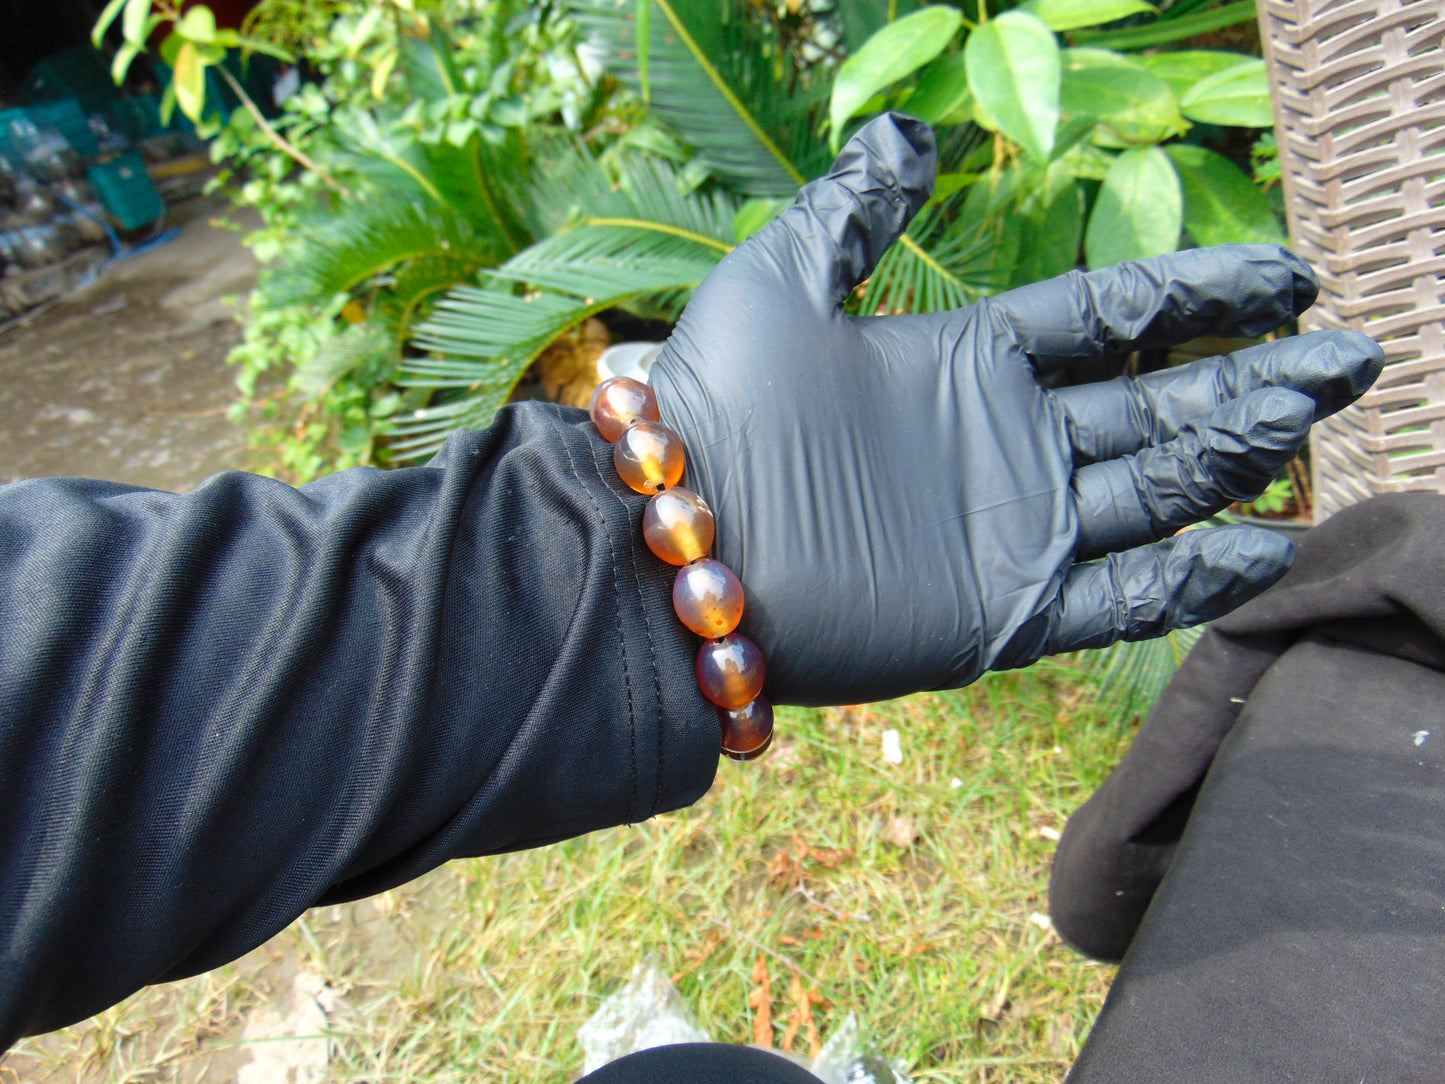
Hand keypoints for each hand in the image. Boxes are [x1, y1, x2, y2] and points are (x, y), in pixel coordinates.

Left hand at [649, 114, 1383, 706]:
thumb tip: (911, 137)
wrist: (673, 540)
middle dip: (1254, 382)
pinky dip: (1194, 581)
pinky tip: (1265, 547)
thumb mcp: (782, 277)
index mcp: (966, 362)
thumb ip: (855, 209)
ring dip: (1240, 458)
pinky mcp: (1002, 613)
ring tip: (1320, 418)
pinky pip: (1120, 599)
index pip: (1112, 321)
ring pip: (1155, 491)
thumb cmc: (720, 405)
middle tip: (1350, 355)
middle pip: (1156, 405)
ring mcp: (1008, 531)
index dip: (1200, 298)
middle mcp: (1003, 444)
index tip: (1288, 277)